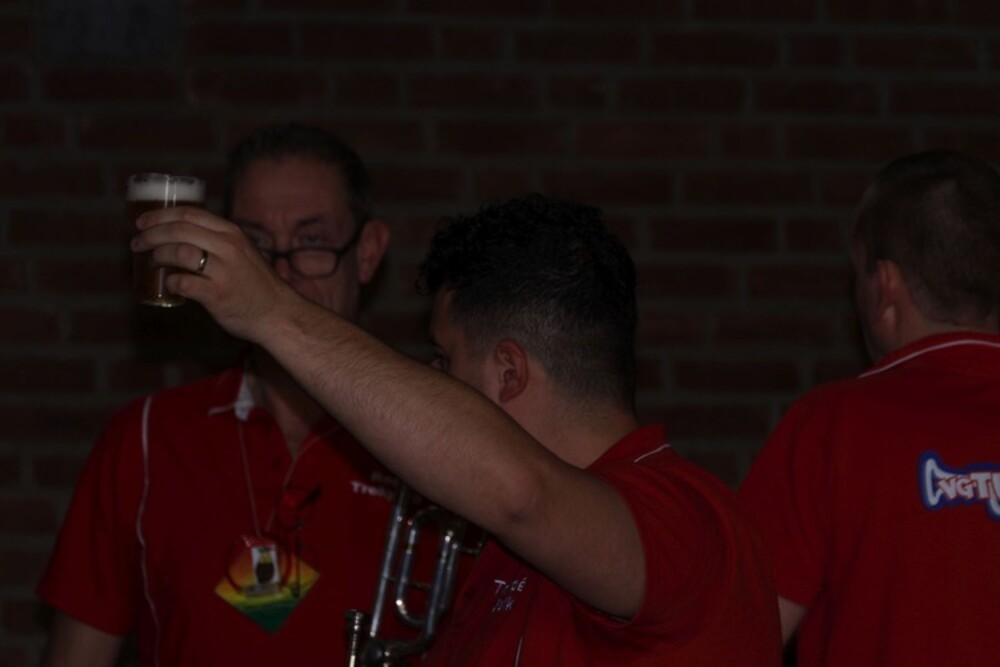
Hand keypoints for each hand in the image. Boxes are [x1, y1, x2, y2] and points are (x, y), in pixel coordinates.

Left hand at [131, 206, 297, 342]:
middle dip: (151, 234)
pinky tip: (169, 285)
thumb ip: (217, 243)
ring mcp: (224, 271)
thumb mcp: (241, 252)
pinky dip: (171, 283)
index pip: (189, 214)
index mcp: (231, 233)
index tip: (142, 222)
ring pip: (179, 252)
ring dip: (158, 256)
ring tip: (151, 262)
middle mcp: (228, 247)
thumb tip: (179, 238)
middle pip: (179, 230)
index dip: (160, 215)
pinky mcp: (218, 294)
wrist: (277, 313)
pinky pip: (183, 283)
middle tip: (137, 243)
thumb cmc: (255, 285)